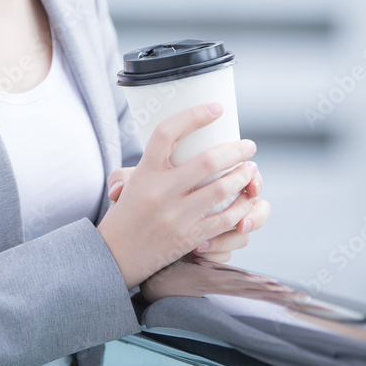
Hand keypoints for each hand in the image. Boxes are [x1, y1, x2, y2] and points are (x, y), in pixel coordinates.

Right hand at [96, 103, 259, 290]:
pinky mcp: (189, 238)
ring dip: (243, 176)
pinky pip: (224, 219)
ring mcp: (176, 216)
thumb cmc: (124, 213)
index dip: (194, 116)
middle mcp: (160, 191)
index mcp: (145, 171)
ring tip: (250, 169)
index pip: (168, 132)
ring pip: (222, 189)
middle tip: (249, 145)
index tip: (217, 108)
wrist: (115, 257)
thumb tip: (164, 149)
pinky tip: (246, 199)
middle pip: (207, 161)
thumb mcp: (124, 183)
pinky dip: (240, 208)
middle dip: (236, 150)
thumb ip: (141, 161)